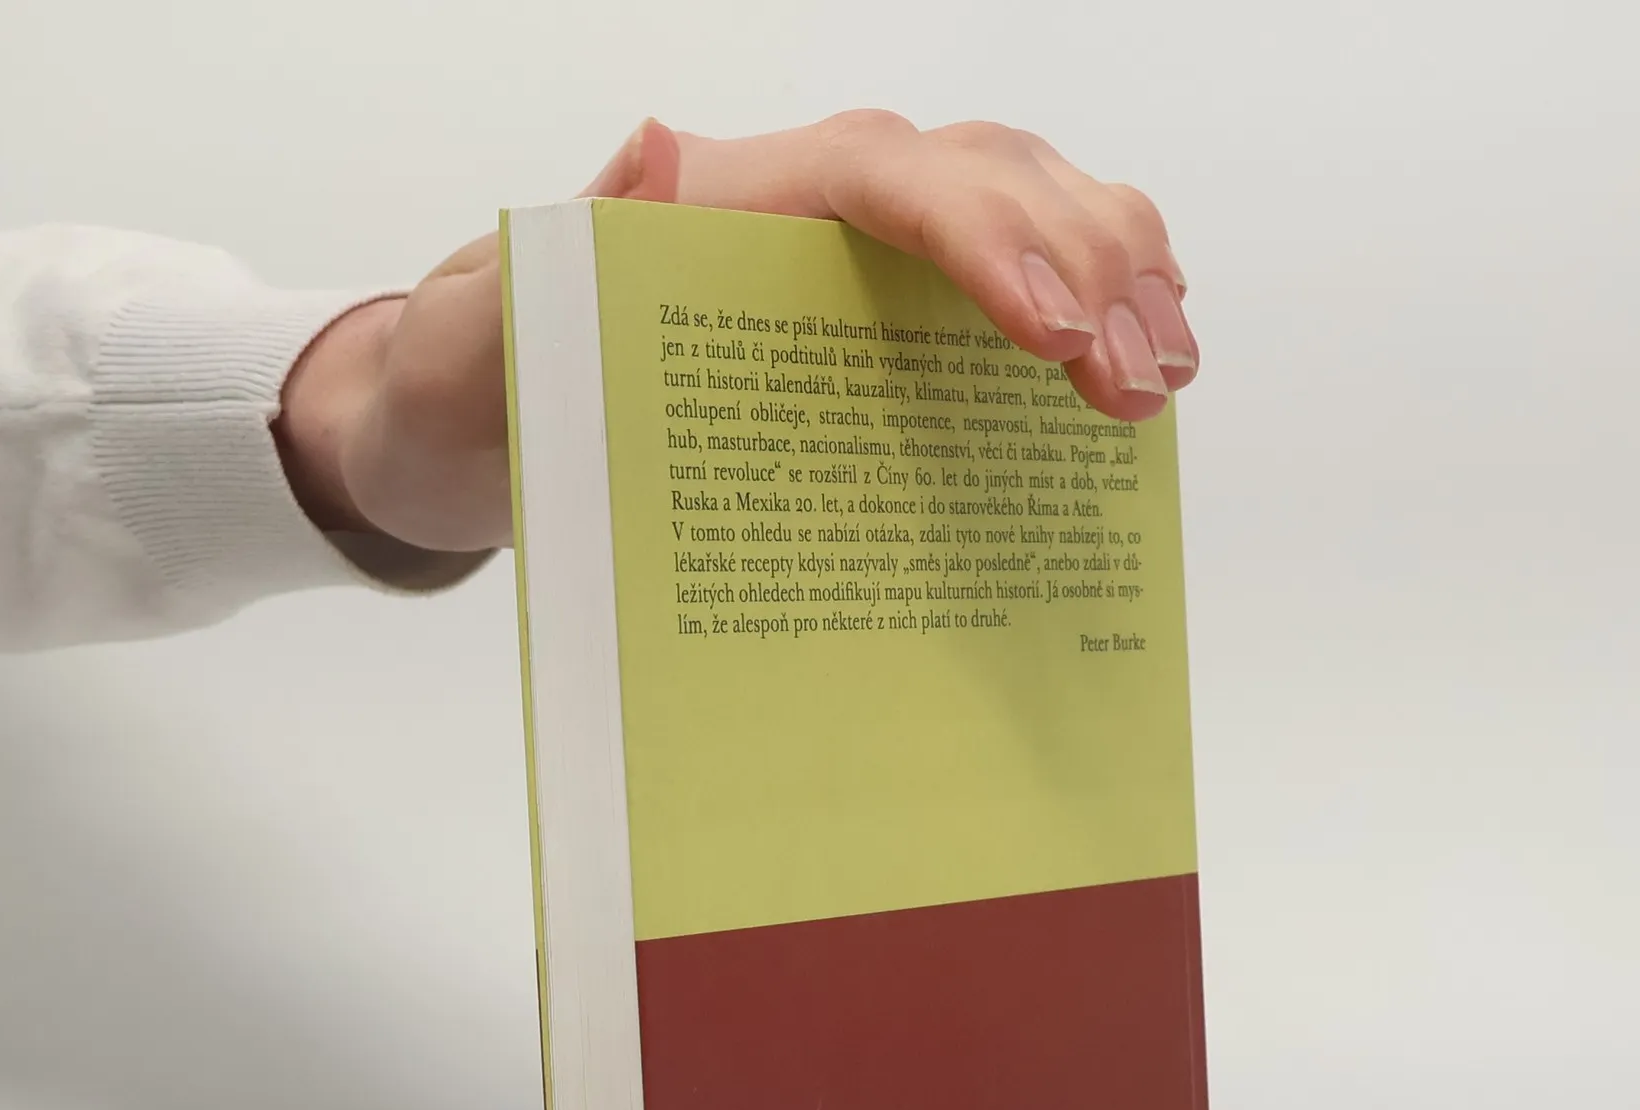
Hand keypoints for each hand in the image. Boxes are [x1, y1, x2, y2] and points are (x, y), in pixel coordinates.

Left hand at [277, 113, 1199, 554]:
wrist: (475, 428)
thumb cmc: (479, 381)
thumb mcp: (477, 327)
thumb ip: (553, 254)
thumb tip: (649, 150)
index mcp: (729, 203)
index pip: (884, 178)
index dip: (984, 238)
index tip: (1049, 330)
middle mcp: (810, 208)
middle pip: (986, 178)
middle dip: (1085, 266)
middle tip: (1136, 387)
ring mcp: (856, 260)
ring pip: (1025, 208)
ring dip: (1116, 275)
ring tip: (1164, 372)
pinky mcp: (882, 322)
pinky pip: (1013, 282)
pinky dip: (1094, 305)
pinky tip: (1144, 363)